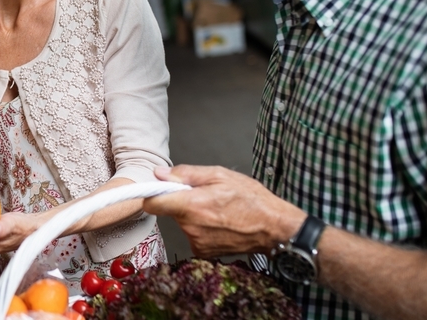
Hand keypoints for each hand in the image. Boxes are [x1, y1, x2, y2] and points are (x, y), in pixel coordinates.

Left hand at [142, 165, 306, 257]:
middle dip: (181, 201)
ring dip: (194, 215)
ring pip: (183, 222)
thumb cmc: (252, 200)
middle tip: (204, 195)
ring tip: (217, 208)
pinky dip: (202, 228)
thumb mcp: (220, 175)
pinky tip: (220, 223)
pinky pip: (193, 235)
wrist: (274, 229)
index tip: (159, 189)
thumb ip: (186, 174)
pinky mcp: (203, 252)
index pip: (152, 203)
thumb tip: (160, 173)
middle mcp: (191, 227)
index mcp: (192, 205)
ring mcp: (197, 242)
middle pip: (171, 210)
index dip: (152, 194)